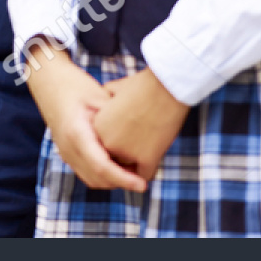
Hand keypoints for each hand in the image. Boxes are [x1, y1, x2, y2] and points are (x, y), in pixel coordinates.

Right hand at [25, 47, 147, 192]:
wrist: (48, 80)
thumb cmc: (75, 85)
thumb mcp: (100, 98)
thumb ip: (115, 121)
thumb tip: (140, 141)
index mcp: (76, 133)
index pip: (102, 167)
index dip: (124, 179)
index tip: (143, 184)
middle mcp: (67, 147)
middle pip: (98, 178)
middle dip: (121, 182)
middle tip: (143, 178)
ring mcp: (64, 152)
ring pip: (91, 179)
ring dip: (112, 181)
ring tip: (133, 173)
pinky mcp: (65, 153)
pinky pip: (85, 172)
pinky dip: (102, 176)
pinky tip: (118, 165)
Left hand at [92, 67, 189, 183]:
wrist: (163, 87)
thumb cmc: (142, 86)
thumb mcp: (114, 90)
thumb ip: (105, 102)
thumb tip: (105, 104)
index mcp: (97, 127)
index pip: (102, 144)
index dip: (114, 139)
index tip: (125, 132)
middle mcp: (107, 142)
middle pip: (114, 157)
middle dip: (124, 151)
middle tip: (137, 139)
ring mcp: (126, 153)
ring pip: (129, 167)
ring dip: (136, 161)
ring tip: (147, 145)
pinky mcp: (146, 159)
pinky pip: (144, 174)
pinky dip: (148, 169)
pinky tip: (154, 156)